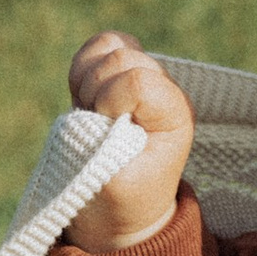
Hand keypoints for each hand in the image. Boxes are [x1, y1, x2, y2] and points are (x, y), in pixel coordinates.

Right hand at [65, 33, 195, 249]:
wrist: (119, 209)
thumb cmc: (122, 202)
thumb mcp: (113, 187)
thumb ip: (101, 149)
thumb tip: (86, 113)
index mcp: (174, 115)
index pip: (138, 81)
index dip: (110, 104)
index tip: (110, 135)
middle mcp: (164, 90)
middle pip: (121, 58)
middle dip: (96, 91)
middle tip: (97, 127)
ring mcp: (142, 78)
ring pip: (108, 46)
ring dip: (88, 79)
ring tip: (91, 113)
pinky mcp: (118, 75)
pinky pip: (96, 48)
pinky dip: (82, 69)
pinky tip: (84, 99)